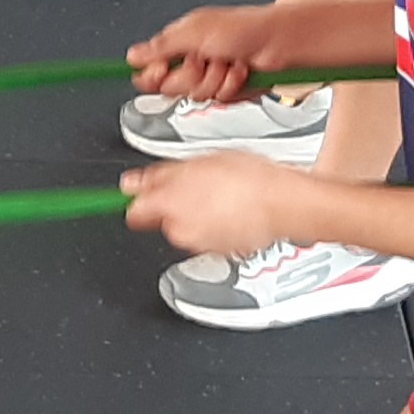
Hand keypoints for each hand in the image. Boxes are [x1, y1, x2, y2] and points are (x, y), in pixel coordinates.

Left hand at [124, 153, 311, 259]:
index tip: (146, 191)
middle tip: (196, 185)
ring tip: (220, 195)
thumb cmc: (247, 178)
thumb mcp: (198, 161)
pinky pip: (208, 237)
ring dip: (197, 214)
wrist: (283, 202)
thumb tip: (130, 184)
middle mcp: (180, 230)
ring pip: (186, 228)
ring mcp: (201, 244)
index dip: (141, 199)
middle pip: (163, 219)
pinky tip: (232, 210)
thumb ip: (158, 176)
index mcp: (169, 204)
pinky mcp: (220, 252)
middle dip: (174, 204)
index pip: (135, 212)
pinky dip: (215, 226)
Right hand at [128, 0, 301, 102]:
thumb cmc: (245, 27)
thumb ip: (160, 46)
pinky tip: (241, 72)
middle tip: (205, 59)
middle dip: (190, 76)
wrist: (281, 41)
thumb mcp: (195, 31)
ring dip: (215, 80)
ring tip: (229, 63)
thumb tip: (133, 55)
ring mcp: (213, 77)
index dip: (155, 74)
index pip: (151, 69)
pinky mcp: (230, 91)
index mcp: (182, 42)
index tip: (163, 69)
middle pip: (172, 87)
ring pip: (197, 96)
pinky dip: (231, 87)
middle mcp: (195, 61)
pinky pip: (220, 101)